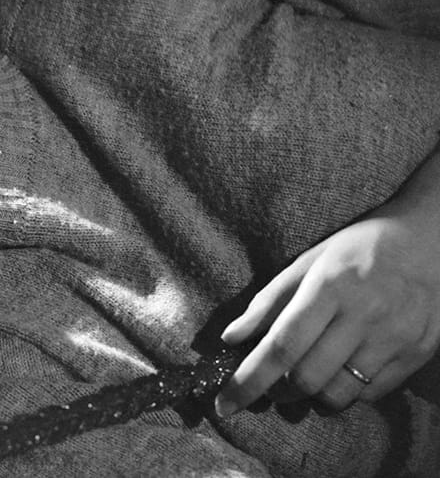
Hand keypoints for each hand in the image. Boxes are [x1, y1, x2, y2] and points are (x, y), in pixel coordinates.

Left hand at [214, 209, 439, 416]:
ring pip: (340, 394)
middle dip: (278, 392)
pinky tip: (337, 373)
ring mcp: (394, 337)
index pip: (281, 346)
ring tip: (301, 382)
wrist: (428, 243)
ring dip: (311, 398)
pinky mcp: (417, 354)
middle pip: (308, 378)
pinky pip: (371, 394)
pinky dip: (345, 393)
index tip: (226, 403)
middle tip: (269, 387)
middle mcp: (363, 315)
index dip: (250, 380)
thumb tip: (230, 340)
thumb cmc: (357, 249)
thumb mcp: (307, 262)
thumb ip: (268, 302)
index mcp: (329, 286)